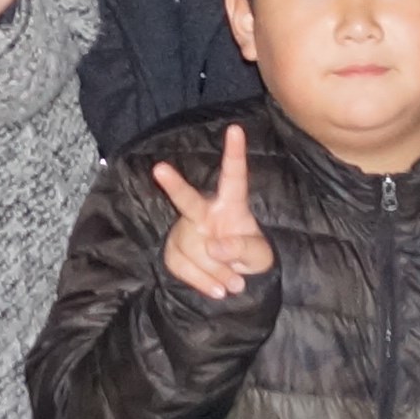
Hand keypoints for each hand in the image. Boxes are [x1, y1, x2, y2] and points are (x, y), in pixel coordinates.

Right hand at [145, 121, 272, 302]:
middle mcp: (204, 212)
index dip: (235, 154)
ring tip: (231, 284)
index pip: (234, 178)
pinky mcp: (173, 250)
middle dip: (174, 185)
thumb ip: (243, 249)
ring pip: (191, 249)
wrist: (232, 281)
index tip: (235, 130)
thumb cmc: (249, 257)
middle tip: (160, 169)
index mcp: (231, 206)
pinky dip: (200, 282)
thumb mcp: (260, 257)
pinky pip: (180, 266)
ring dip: (214, 272)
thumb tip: (213, 245)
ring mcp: (185, 230)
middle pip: (188, 199)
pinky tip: (215, 289)